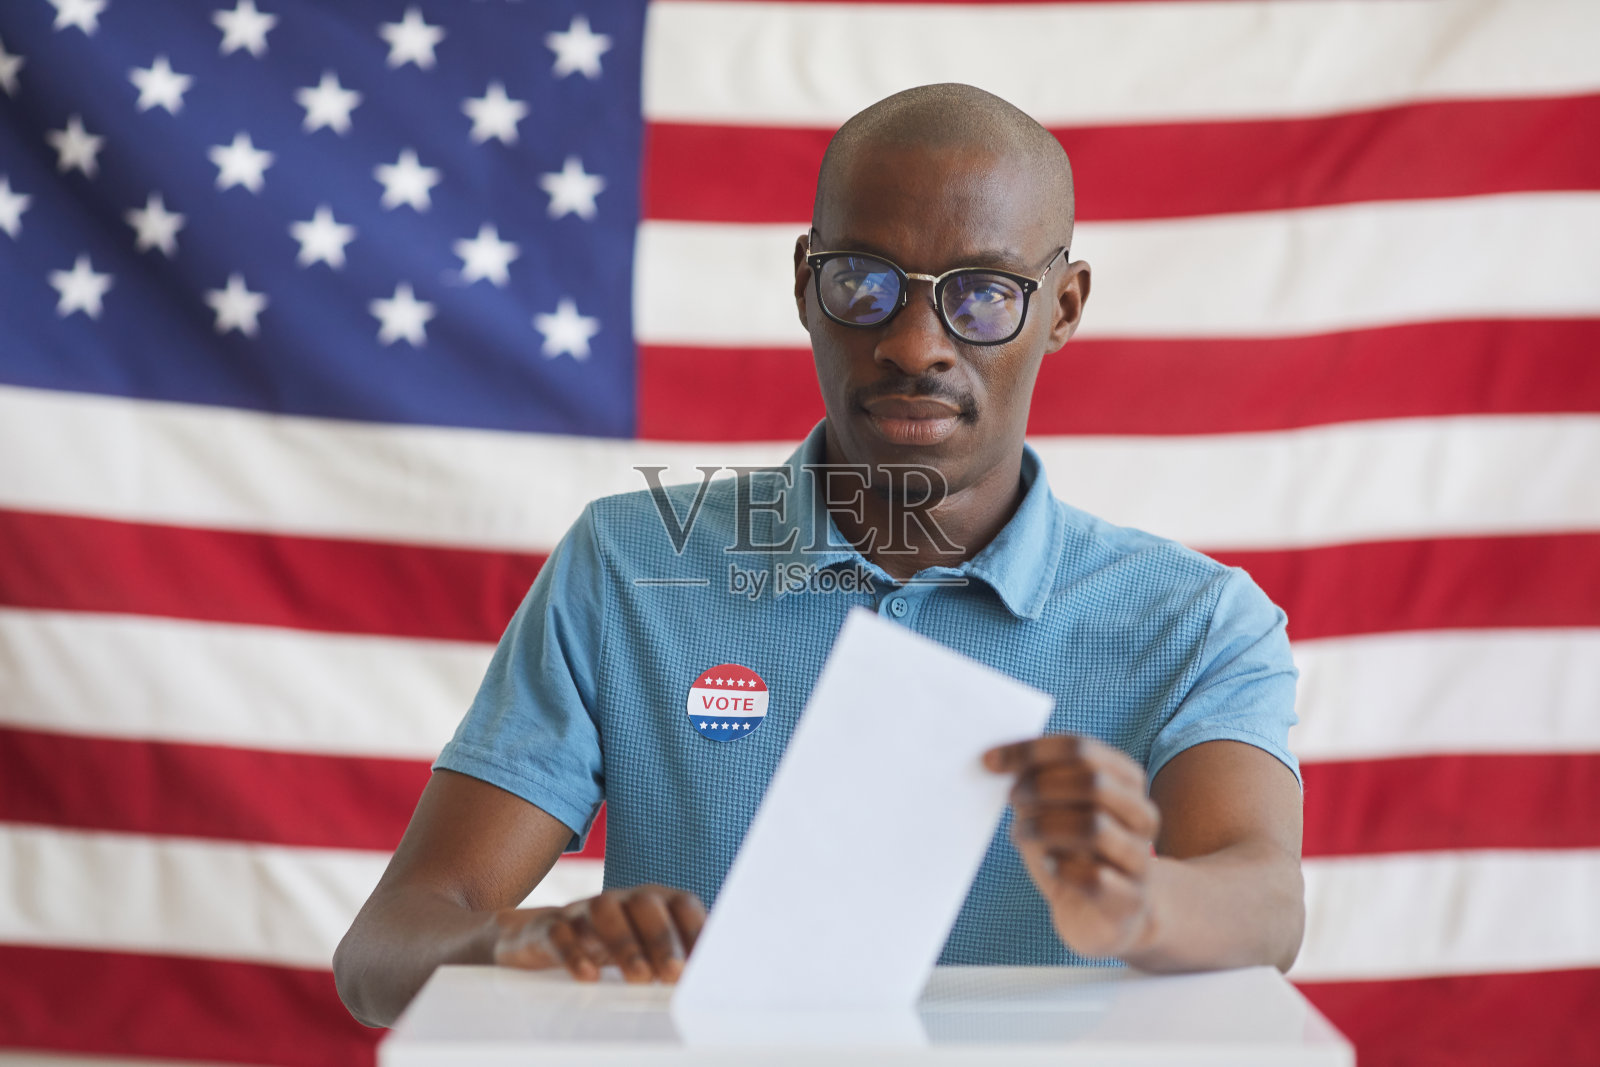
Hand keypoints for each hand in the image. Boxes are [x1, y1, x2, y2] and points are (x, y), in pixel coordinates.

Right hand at [492, 885, 706, 982]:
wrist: (545, 937)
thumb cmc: (610, 945)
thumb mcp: (645, 948)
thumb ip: (677, 957)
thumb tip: (714, 978)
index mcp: (651, 901)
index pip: (681, 903)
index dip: (695, 929)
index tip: (705, 963)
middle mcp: (621, 899)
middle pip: (644, 903)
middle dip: (662, 938)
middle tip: (673, 975)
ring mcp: (584, 910)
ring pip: (604, 911)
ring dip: (625, 943)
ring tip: (639, 979)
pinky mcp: (551, 927)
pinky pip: (561, 933)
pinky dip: (574, 953)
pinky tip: (588, 977)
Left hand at [984, 735, 1161, 959]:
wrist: (1102, 915)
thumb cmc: (1071, 852)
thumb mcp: (1053, 809)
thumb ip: (1036, 782)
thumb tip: (998, 761)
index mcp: (1126, 780)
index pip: (1080, 749)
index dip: (1031, 751)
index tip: (989, 761)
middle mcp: (1141, 814)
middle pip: (1092, 782)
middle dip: (1040, 787)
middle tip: (1011, 798)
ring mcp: (1140, 858)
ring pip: (1093, 827)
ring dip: (1044, 827)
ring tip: (1020, 834)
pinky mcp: (1130, 899)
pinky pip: (1094, 877)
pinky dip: (1061, 869)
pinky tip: (1049, 866)